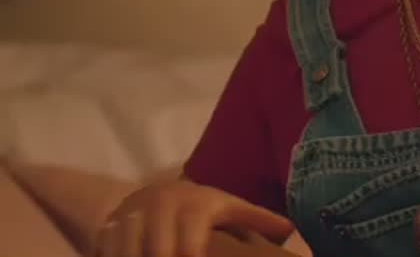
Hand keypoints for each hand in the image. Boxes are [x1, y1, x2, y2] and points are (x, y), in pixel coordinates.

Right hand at [96, 178, 293, 256]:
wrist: (158, 193)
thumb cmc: (202, 207)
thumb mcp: (230, 207)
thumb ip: (256, 219)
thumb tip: (290, 231)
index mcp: (194, 205)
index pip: (192, 245)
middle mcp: (160, 208)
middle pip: (157, 252)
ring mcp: (130, 217)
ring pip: (128, 253)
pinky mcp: (107, 228)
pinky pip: (105, 253)